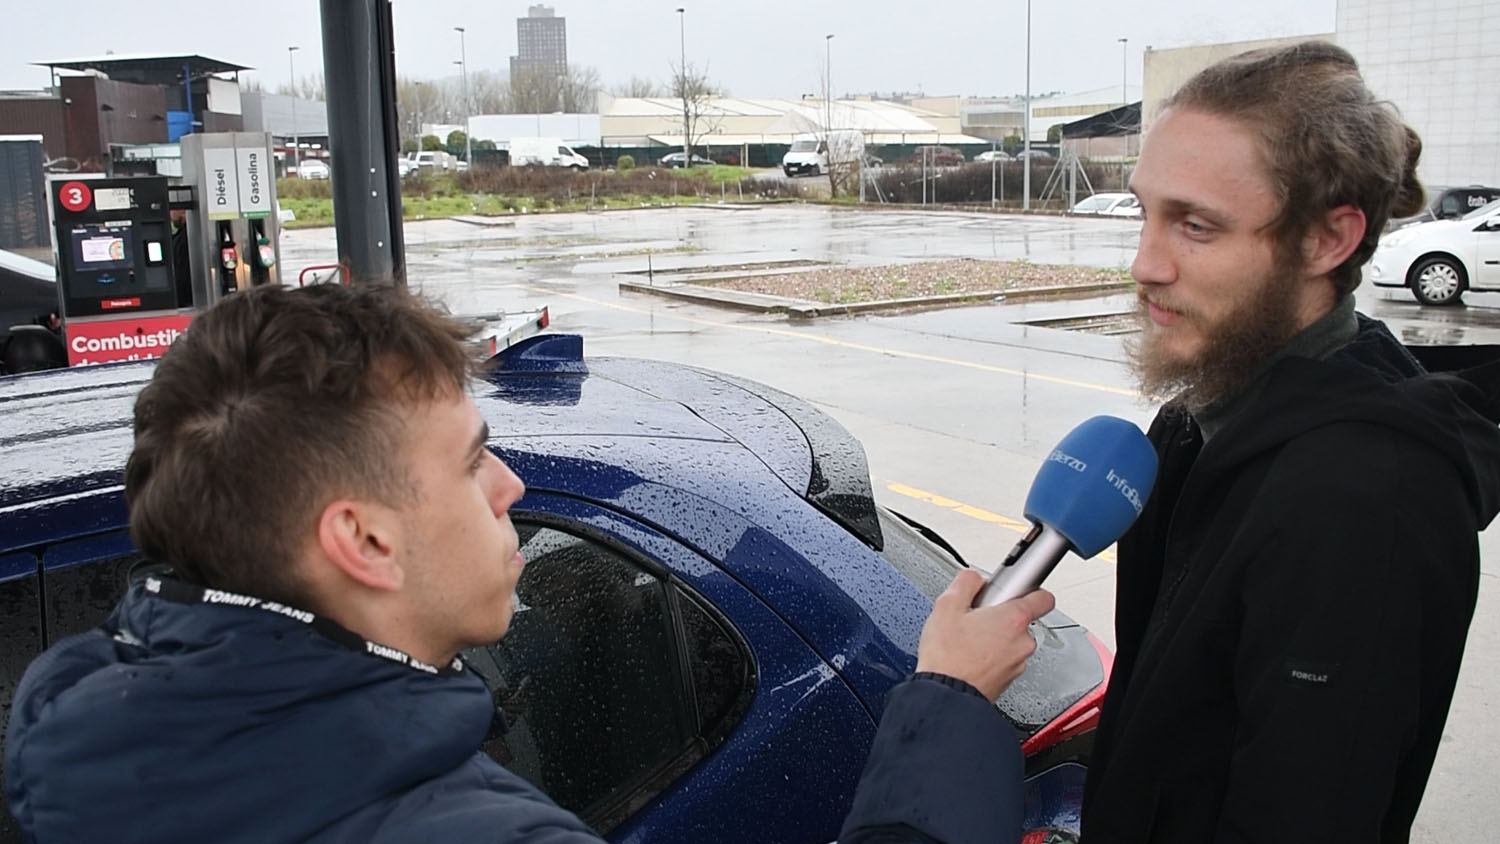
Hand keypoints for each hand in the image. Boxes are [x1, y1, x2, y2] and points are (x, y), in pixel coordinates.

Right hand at [915, 570, 1054, 699]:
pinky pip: (1005, 659)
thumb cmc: (948, 658)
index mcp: (1014, 619)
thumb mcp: (947, 605)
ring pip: (1011, 641)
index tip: (1014, 589)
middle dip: (1000, 615)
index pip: (1043, 596)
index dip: (1029, 589)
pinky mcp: (1009, 679)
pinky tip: (970, 656)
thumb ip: (967, 582)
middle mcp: (1023, 641)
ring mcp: (1018, 663)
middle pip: (1020, 619)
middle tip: (975, 619)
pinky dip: (991, 656)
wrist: (945, 697)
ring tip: (968, 641)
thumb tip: (975, 578)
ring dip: (995, 638)